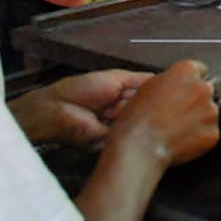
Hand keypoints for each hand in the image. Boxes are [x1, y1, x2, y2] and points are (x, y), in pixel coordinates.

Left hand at [9, 69, 152, 148]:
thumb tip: (161, 78)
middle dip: (136, 102)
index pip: (147, 95)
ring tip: (107, 108)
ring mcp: (119, 128)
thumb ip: (138, 79)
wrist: (58, 110)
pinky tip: (108, 118)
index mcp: (123, 96)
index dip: (154, 92)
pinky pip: (126, 133)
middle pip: (145, 108)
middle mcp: (123, 112)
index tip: (160, 89)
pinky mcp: (114, 142)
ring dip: (125, 112)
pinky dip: (119, 124)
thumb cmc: (80, 90)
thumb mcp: (114, 78)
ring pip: (137, 121)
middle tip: (120, 98)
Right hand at [108, 60, 219, 167]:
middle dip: (195, 100)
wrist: (141, 147)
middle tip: (176, 112)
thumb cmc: (138, 119)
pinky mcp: (213, 133)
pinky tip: (181, 139)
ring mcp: (210, 111)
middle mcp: (203, 88)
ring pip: (208, 112)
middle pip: (205, 91)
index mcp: (186, 71)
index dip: (189, 82)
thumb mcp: (147, 86)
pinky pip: (209, 132)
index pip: (199, 70)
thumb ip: (169, 81)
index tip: (184, 90)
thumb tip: (175, 87)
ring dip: (198, 119)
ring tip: (176, 128)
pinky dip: (199, 137)